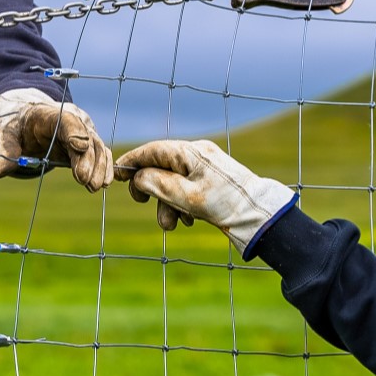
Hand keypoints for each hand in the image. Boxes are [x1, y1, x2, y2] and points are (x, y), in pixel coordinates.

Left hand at [0, 88, 113, 190]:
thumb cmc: (13, 129)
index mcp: (47, 114)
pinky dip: (104, 166)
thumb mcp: (3, 138)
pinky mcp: (87, 143)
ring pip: (97, 145)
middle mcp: (70, 119)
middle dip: (87, 158)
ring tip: (94, 187)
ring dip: (98, 166)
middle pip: (85, 135)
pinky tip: (104, 182)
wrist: (24, 123)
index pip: (65, 119)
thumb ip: (4, 152)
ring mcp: (82, 130)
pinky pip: (100, 153)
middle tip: (85, 180)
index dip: (74, 131)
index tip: (80, 147)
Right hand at [113, 139, 295, 255]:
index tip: (117, 174)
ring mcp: (206, 166)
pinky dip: (182, 203)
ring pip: (174, 181)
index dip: (133, 161)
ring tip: (173, 225)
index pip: (153, 150)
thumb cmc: (223, 204)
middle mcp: (197, 154)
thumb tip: (139, 177)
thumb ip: (157, 184)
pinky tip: (188, 220)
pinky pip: (187, 187)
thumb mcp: (185, 196)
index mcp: (190, 152)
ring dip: (168, 203)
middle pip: (162, 167)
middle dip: (152, 190)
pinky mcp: (212, 179)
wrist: (257, 215)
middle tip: (142, 203)